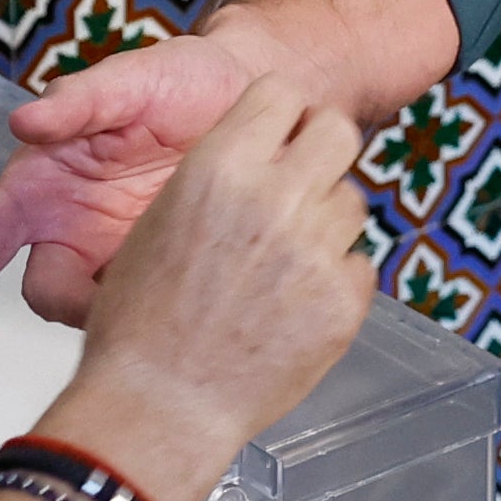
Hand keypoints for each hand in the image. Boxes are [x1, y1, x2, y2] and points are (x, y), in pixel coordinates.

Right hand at [0, 27, 267, 339]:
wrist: (250, 92)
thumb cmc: (181, 78)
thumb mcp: (130, 78)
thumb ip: (77, 101)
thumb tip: (23, 122)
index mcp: (41, 182)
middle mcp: (69, 225)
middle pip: (44, 291)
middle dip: (71, 306)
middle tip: (121, 302)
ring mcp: (114, 252)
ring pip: (96, 310)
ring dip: (123, 312)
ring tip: (174, 281)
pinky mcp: (160, 268)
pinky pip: (146, 307)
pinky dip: (160, 310)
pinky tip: (196, 290)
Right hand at [32, 77, 377, 500]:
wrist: (159, 407)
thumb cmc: (140, 325)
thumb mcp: (156, 224)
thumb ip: (216, 180)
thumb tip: (253, 158)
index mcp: (218, 167)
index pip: (281, 93)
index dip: (282, 114)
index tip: (280, 131)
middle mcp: (273, 198)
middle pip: (338, 131)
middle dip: (325, 149)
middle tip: (305, 178)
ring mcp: (316, 250)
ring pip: (353, 202)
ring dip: (327, 223)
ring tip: (283, 262)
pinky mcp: (344, 300)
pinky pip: (359, 264)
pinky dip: (334, 281)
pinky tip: (292, 306)